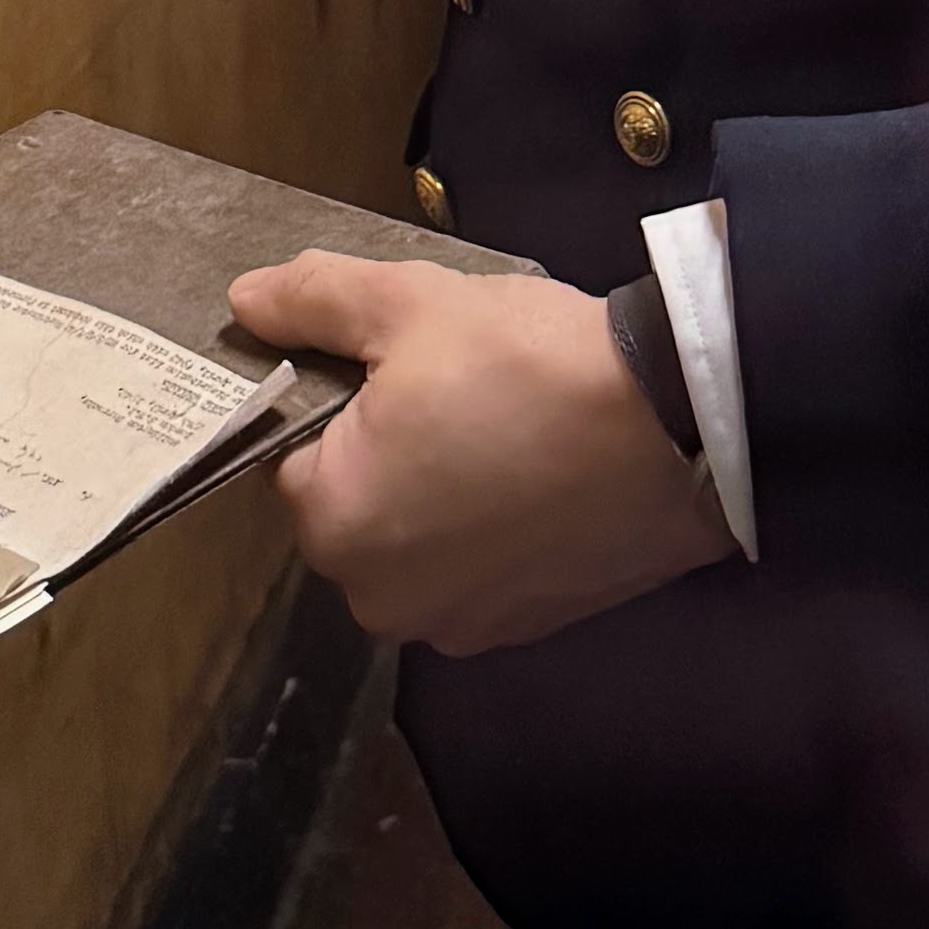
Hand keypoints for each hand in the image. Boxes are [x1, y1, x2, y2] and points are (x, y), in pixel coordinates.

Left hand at [228, 253, 734, 655]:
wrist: (683, 425)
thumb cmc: (528, 363)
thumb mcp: (407, 303)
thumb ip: (310, 301)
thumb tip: (244, 301)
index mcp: (335, 525)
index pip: (291, 454)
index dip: (337, 398)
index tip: (395, 362)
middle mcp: (381, 599)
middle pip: (353, 504)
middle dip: (386, 449)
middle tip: (455, 385)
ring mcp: (459, 625)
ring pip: (417, 539)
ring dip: (441, 490)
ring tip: (505, 424)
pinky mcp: (526, 627)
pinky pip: (478, 568)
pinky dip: (494, 526)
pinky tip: (540, 471)